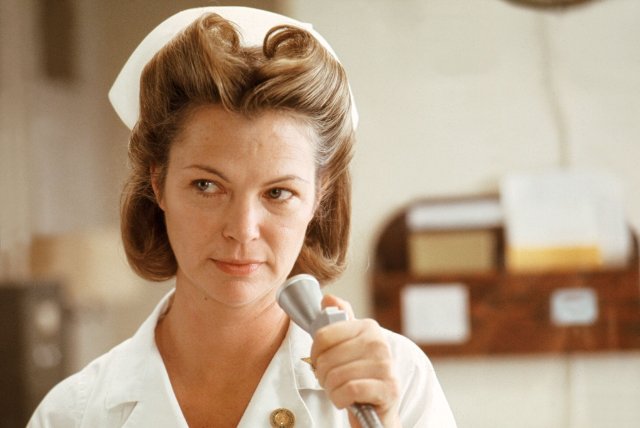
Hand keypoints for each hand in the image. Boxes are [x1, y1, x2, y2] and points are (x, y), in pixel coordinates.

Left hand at [310, 294, 400, 427]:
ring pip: (336, 376)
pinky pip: (349, 390)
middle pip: (327, 358)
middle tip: (332, 380)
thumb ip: (338, 320)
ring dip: (332, 389)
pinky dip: (341, 399)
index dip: (315, 353)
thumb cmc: (358, 375)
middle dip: (323, 375)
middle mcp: (379, 342)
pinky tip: (347, 400)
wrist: (378, 408)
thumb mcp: (348, 345)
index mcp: (368, 327)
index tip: (319, 361)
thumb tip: (328, 298)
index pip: (323, 335)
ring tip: (340, 390)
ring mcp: (386, 365)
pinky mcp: (389, 388)